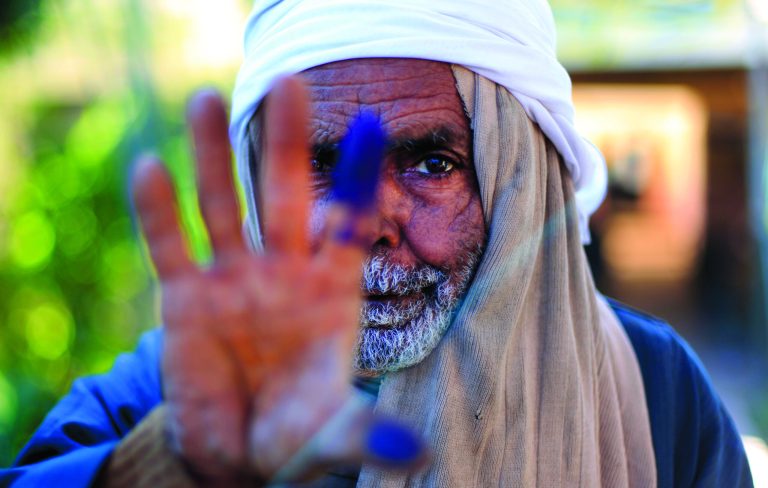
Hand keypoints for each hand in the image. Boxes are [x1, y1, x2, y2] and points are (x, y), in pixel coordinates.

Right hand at [131, 78, 421, 482]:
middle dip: (286, 144)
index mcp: (331, 293)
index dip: (357, 181)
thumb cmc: (297, 435)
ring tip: (205, 99)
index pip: (349, 226)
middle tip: (289, 84)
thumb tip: (417, 457)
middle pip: (285, 196)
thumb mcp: (333, 435)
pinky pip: (170, 247)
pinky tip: (151, 169)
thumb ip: (366, 435)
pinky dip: (158, 213)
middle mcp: (283, 273)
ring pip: (221, 206)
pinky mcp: (185, 299)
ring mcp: (233, 281)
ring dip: (212, 156)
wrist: (239, 453)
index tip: (371, 127)